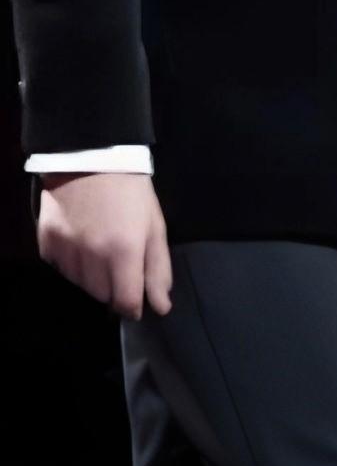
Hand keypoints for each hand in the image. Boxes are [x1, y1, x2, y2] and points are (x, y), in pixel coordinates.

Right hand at [37, 172, 172, 319]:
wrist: (92, 158)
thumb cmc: (132, 192)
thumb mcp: (154, 225)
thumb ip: (158, 268)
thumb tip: (161, 306)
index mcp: (125, 251)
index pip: (126, 302)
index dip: (133, 307)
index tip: (136, 302)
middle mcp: (92, 256)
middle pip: (102, 296)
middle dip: (114, 289)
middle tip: (121, 264)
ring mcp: (66, 251)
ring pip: (80, 285)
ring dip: (93, 278)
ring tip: (101, 249)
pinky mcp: (46, 244)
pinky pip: (60, 270)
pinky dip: (72, 265)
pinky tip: (82, 243)